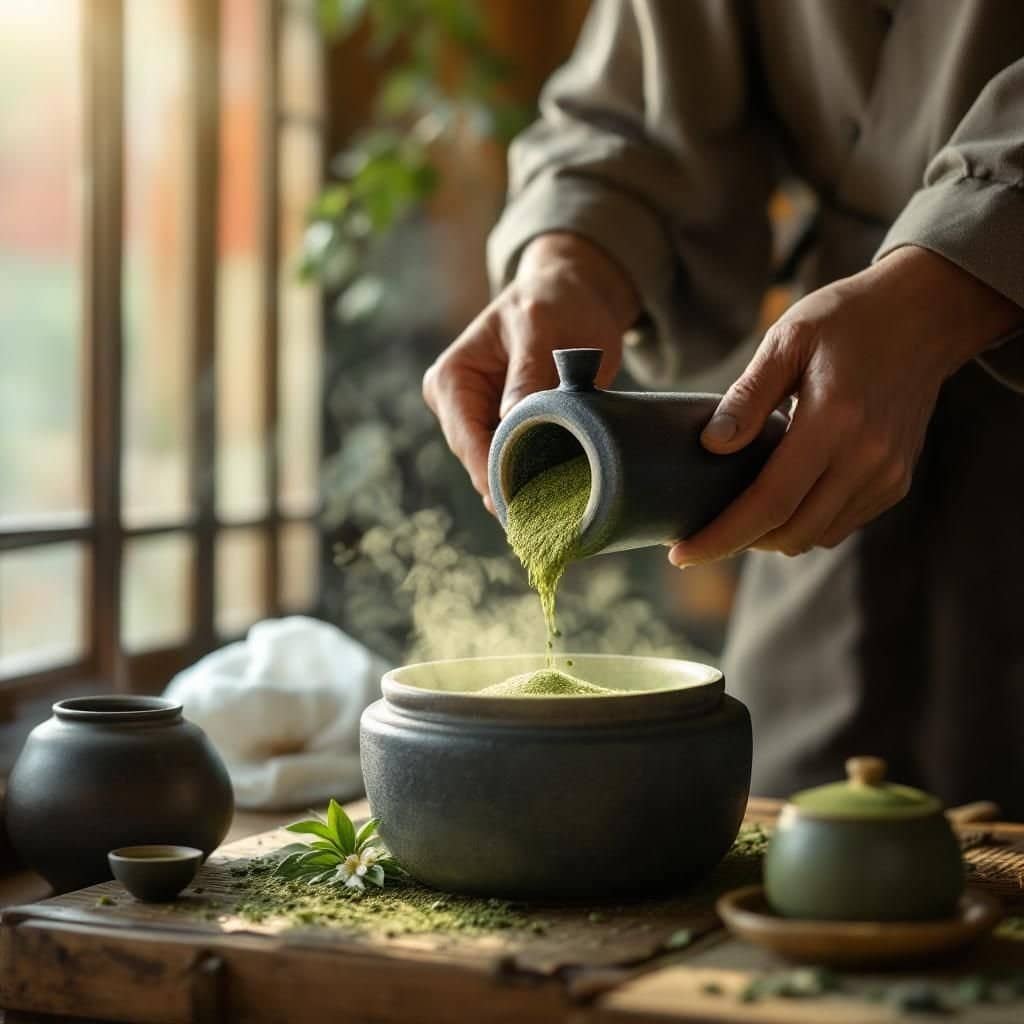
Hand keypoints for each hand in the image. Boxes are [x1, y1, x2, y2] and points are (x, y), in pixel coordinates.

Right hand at [423, 233, 638, 507]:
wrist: (573, 295)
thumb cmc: (554, 301)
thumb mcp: (541, 329)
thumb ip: (527, 374)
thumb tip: (512, 423)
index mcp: (452, 378)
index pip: (468, 441)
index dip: (495, 475)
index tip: (525, 506)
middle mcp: (455, 405)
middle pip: (480, 463)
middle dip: (513, 487)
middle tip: (549, 520)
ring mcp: (478, 422)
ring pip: (498, 471)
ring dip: (527, 488)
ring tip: (559, 514)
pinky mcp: (504, 432)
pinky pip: (518, 464)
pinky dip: (538, 479)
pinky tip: (562, 499)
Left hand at [669, 246, 1023, 565]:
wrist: (925, 315)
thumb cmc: (847, 320)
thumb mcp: (787, 340)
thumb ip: (747, 396)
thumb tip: (711, 446)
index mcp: (834, 421)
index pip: (770, 503)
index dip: (721, 536)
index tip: (681, 554)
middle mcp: (867, 458)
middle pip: (792, 533)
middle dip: (740, 542)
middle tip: (702, 528)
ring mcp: (887, 475)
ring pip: (816, 536)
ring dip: (773, 536)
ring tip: (739, 511)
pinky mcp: (896, 481)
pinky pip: (840, 524)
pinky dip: (805, 523)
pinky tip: (782, 497)